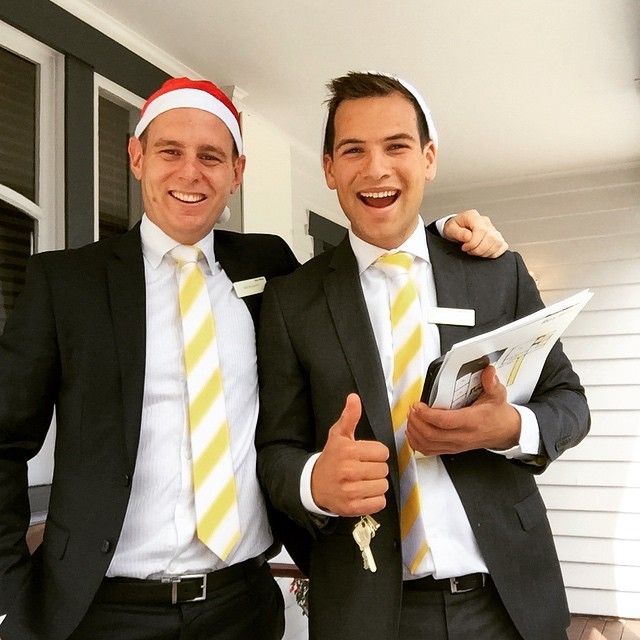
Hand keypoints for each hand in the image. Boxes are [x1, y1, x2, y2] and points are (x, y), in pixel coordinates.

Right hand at [311, 394, 388, 516]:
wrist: (315, 485)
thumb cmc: (331, 458)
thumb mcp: (338, 435)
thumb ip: (349, 416)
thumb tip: (354, 397)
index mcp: (348, 451)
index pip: (382, 452)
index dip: (376, 453)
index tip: (366, 455)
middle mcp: (348, 471)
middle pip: (383, 469)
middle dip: (376, 468)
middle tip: (363, 468)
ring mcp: (350, 491)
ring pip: (383, 486)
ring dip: (376, 484)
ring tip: (363, 480)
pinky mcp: (353, 507)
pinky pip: (379, 502)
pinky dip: (375, 499)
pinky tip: (363, 493)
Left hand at [406, 366, 520, 454]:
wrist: (505, 432)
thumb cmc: (498, 414)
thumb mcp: (498, 395)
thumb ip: (491, 383)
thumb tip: (488, 371)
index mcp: (472, 422)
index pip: (445, 422)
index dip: (428, 414)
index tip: (418, 405)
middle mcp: (462, 436)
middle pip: (432, 435)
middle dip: (417, 421)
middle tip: (412, 409)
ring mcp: (455, 445)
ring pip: (428, 444)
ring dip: (414, 431)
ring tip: (411, 417)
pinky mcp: (451, 449)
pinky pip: (429, 451)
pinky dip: (417, 443)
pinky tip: (413, 432)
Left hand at [443, 210, 507, 257]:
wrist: (456, 228)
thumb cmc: (454, 228)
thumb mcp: (450, 229)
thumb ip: (458, 233)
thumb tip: (468, 237)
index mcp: (473, 217)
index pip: (481, 230)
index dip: (474, 242)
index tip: (465, 247)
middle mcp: (485, 221)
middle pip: (491, 237)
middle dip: (479, 249)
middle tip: (469, 250)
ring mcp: (493, 229)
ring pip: (498, 242)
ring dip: (485, 252)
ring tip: (475, 251)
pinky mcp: (496, 237)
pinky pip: (502, 246)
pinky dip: (494, 253)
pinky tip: (484, 252)